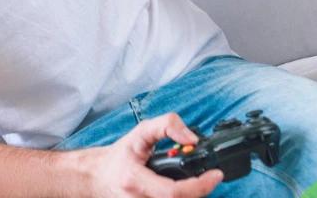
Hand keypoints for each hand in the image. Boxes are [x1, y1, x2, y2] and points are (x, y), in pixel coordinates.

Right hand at [84, 113, 223, 197]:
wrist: (99, 177)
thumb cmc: (120, 156)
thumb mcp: (140, 132)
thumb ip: (166, 126)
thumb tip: (191, 138)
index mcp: (134, 180)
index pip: (174, 192)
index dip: (200, 186)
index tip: (216, 175)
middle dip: (201, 190)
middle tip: (210, 176)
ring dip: (192, 194)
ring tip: (196, 181)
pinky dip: (183, 196)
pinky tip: (184, 188)